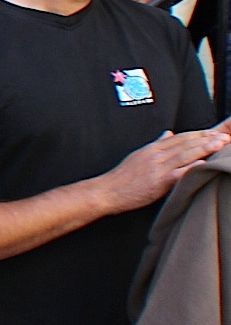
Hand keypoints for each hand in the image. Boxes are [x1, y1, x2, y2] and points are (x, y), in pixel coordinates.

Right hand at [95, 124, 230, 212]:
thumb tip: (168, 134)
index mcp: (152, 148)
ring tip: (221, 144)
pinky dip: (192, 168)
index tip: (214, 132)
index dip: (199, 134)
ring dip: (205, 148)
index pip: (180, 137)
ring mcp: (157, 167)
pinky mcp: (158, 182)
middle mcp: (155, 155)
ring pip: (185, 154)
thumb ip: (155, 145)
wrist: (107, 192)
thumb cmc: (122, 178)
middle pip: (186, 143)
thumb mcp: (138, 156)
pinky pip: (179, 173)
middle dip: (207, 138)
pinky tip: (205, 164)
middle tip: (224, 135)